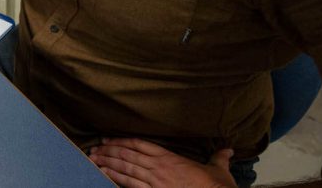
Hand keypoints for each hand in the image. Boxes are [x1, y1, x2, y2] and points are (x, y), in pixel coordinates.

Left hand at [88, 138, 236, 187]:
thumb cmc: (217, 187)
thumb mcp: (219, 170)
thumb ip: (219, 158)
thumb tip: (228, 150)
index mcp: (171, 158)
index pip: (141, 144)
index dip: (123, 141)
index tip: (108, 139)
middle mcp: (159, 167)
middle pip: (128, 154)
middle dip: (109, 150)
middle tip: (94, 148)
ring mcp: (155, 180)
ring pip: (126, 167)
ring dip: (108, 162)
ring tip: (93, 158)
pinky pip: (130, 183)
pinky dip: (115, 177)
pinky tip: (103, 173)